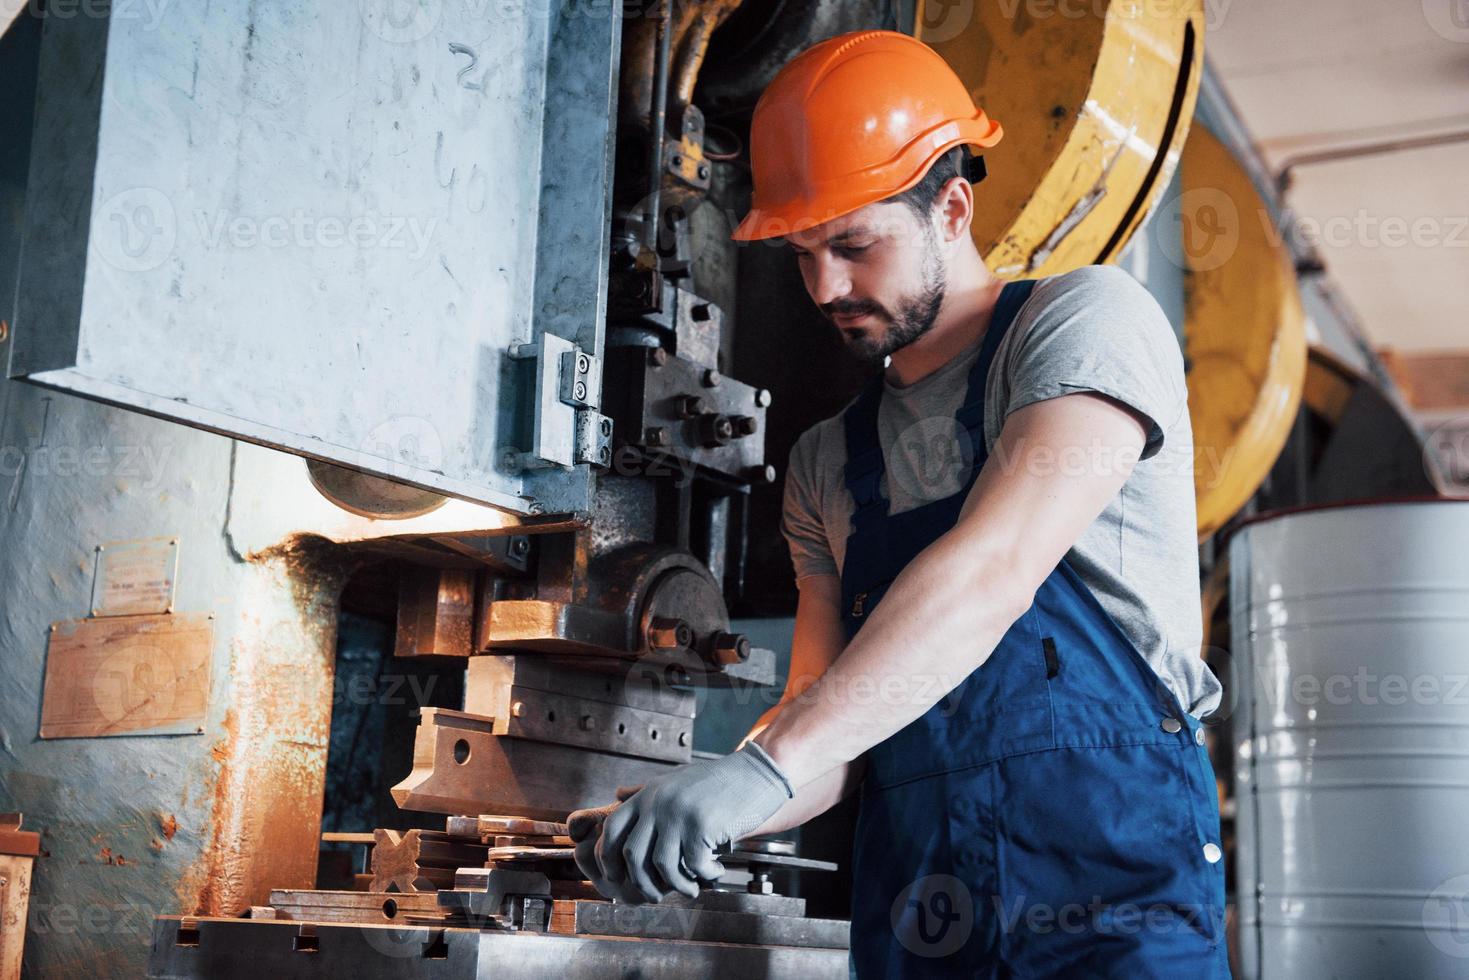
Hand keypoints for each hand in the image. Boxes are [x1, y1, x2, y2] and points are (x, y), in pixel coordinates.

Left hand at [567, 743, 793, 903]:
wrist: (757, 772)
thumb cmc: (718, 781)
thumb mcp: (675, 780)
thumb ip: (646, 791)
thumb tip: (618, 794)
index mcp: (648, 794)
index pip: (612, 829)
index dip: (608, 859)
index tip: (617, 878)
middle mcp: (658, 802)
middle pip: (632, 854)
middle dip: (642, 883)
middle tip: (657, 894)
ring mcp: (679, 813)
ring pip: (662, 866)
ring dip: (677, 885)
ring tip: (692, 888)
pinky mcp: (701, 825)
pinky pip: (694, 865)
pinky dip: (705, 875)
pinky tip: (716, 870)